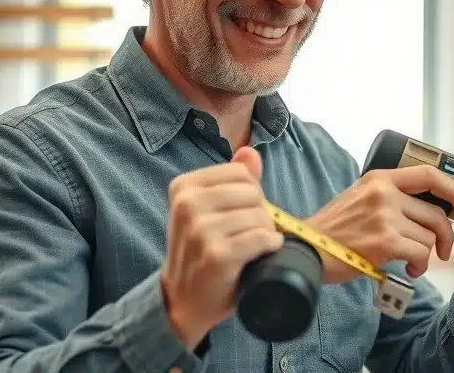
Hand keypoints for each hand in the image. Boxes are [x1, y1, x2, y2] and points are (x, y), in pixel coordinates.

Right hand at [160, 146, 283, 348]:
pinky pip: (261, 238)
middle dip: (260, 213)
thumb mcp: (209, 211)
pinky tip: (261, 253)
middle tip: (246, 234)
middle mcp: (187, 205)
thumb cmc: (201, 251)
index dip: (251, 194)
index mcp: (183, 187)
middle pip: (253, 192)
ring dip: (265, 233)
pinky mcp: (217, 255)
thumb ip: (231, 179)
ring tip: (251, 246)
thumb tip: (250, 152)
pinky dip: (270, 246)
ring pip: (260, 216)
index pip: (241, 172)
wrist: (183, 301)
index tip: (238, 214)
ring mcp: (200, 231)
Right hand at [308, 165, 453, 282]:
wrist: (307, 250)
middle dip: (444, 236)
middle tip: (440, 250)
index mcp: (380, 178)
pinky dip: (419, 265)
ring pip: (429, 237)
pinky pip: (420, 253)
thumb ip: (390, 196)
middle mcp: (385, 193)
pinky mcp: (385, 241)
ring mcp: (385, 216)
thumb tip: (427, 206)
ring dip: (425, 254)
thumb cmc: (334, 229)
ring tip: (410, 261)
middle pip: (436, 213)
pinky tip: (407, 269)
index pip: (429, 174)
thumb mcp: (360, 197)